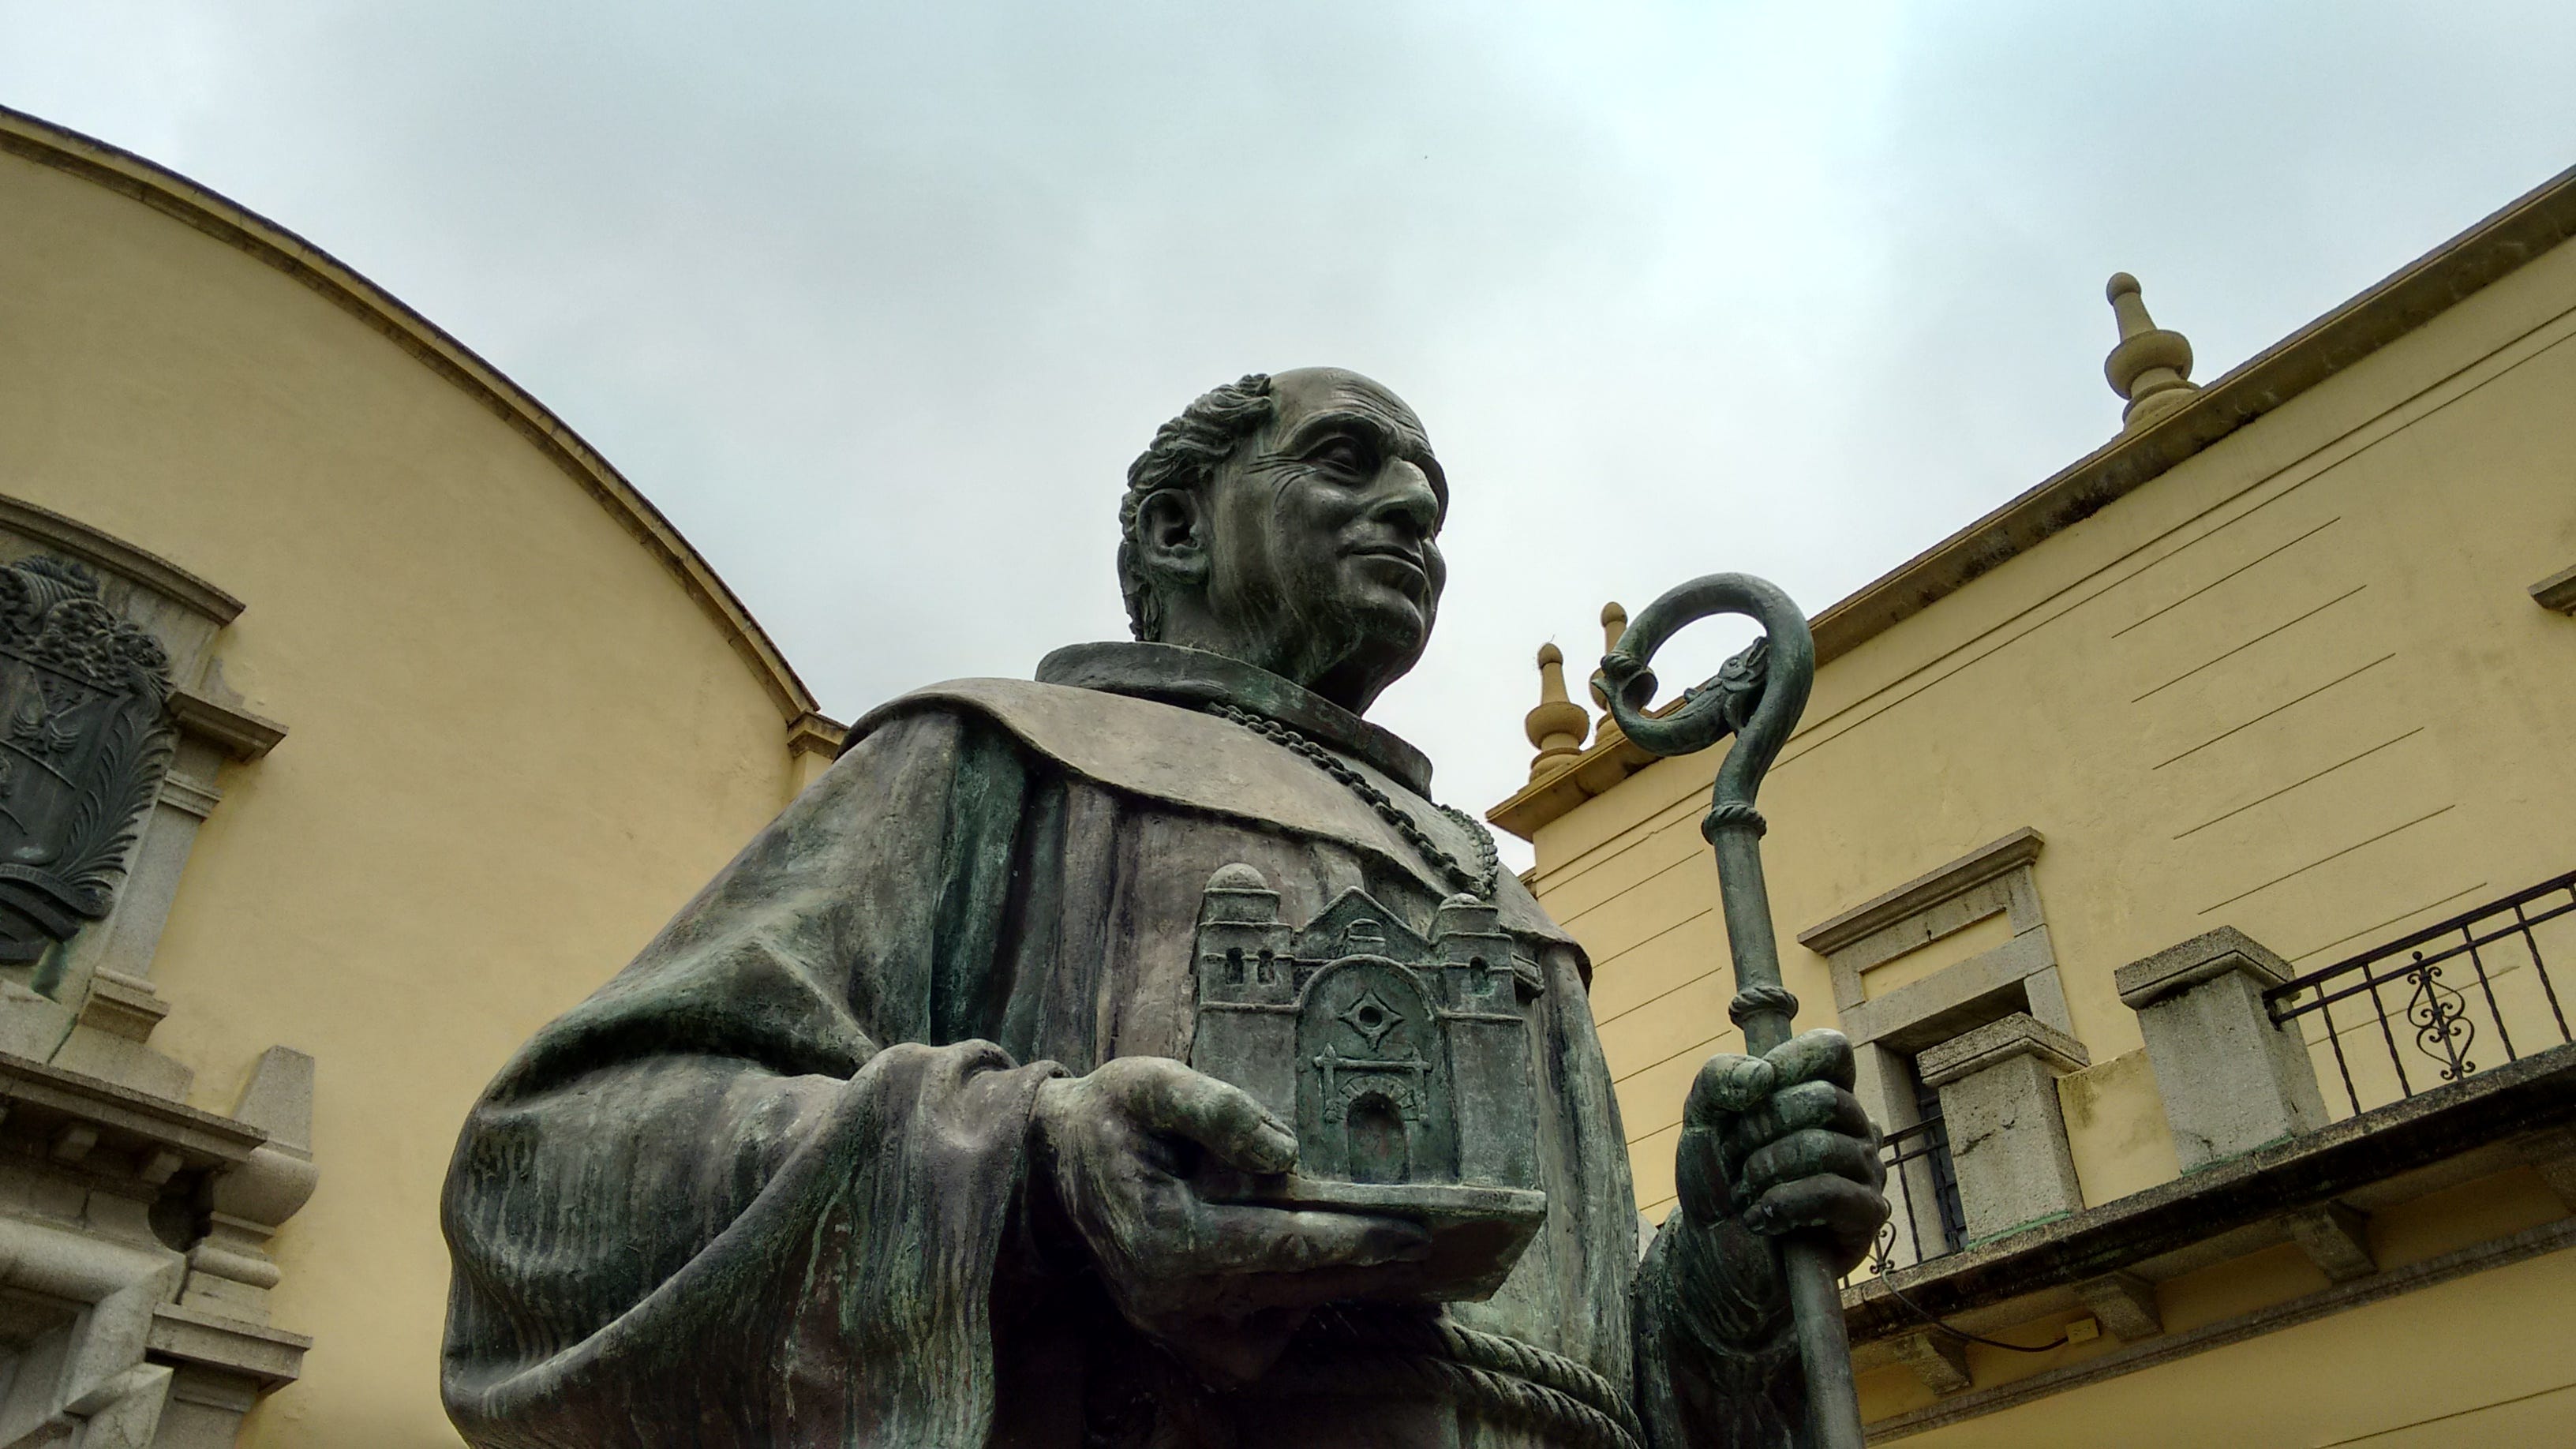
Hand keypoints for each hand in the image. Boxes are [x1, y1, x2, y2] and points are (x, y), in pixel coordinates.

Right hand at [1028, 1056, 1430, 1381]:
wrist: (1047, 1162)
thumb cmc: (1108, 1114)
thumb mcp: (1151, 1084)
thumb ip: (1216, 1109)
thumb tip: (1287, 1153)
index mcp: (1167, 1234)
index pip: (1282, 1244)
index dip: (1353, 1239)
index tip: (1411, 1232)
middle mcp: (1169, 1293)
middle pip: (1290, 1288)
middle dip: (1358, 1267)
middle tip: (1414, 1242)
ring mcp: (1167, 1320)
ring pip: (1273, 1325)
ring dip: (1323, 1292)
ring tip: (1368, 1255)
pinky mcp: (1168, 1328)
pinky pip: (1241, 1352)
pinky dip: (1278, 1323)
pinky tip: (1297, 1278)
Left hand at [1674, 1029, 1886, 1274]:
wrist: (1714, 1250)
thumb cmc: (1717, 1179)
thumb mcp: (1702, 1120)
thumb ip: (1718, 1079)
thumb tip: (1763, 1075)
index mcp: (1820, 1090)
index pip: (1831, 1049)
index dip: (1788, 1061)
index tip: (1748, 1095)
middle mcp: (1852, 1126)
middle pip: (1823, 1098)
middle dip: (1761, 1129)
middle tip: (1736, 1157)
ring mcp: (1865, 1170)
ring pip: (1822, 1147)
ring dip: (1763, 1172)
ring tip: (1745, 1193)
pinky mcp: (1866, 1215)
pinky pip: (1831, 1193)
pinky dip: (1781, 1204)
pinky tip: (1761, 1219)